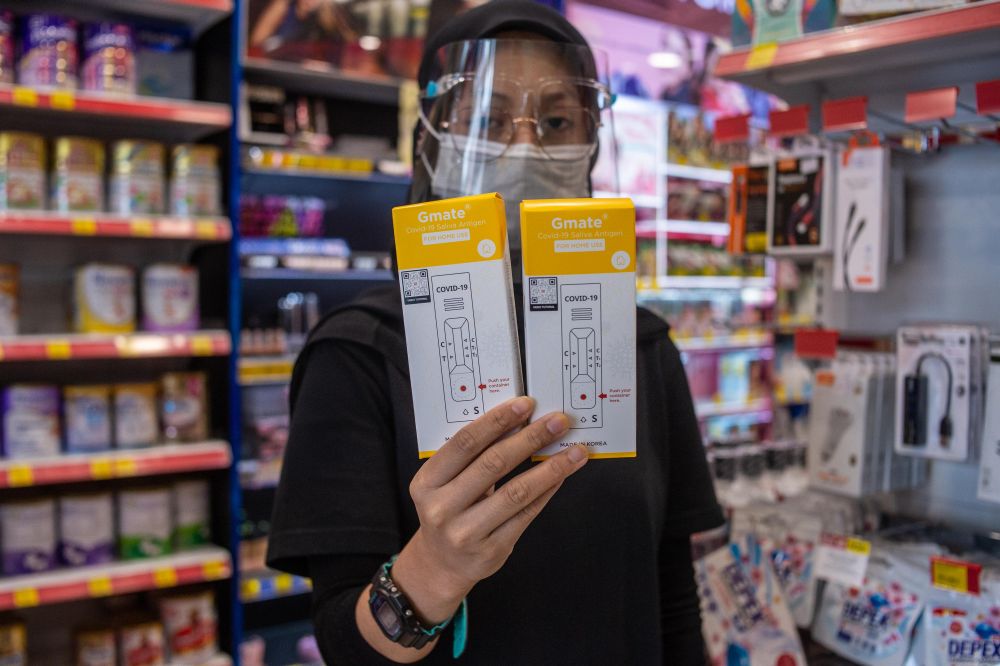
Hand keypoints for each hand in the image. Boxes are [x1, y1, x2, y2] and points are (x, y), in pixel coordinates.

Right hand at [395, 397, 587, 619]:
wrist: (442, 563)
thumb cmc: (449, 509)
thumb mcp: (445, 482)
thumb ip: (473, 456)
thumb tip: (520, 421)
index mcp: (427, 482)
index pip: (465, 443)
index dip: (496, 421)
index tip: (525, 405)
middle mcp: (442, 507)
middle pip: (493, 464)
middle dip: (530, 438)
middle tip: (558, 422)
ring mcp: (466, 532)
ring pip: (516, 492)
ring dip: (550, 468)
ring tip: (574, 452)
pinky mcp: (491, 550)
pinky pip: (526, 515)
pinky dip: (547, 492)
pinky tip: (561, 476)